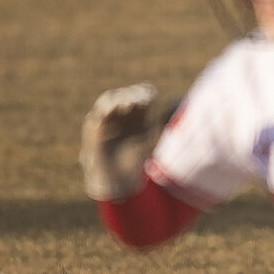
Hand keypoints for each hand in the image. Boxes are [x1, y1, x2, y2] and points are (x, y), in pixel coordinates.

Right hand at [80, 83, 172, 201]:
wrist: (118, 180)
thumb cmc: (138, 159)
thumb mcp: (154, 139)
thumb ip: (166, 121)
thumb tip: (179, 101)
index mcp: (140, 112)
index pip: (144, 93)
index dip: (147, 94)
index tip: (150, 100)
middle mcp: (123, 111)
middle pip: (128, 94)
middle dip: (134, 95)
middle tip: (142, 101)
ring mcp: (108, 117)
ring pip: (111, 98)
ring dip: (120, 99)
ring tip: (129, 104)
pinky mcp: (94, 125)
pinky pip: (97, 113)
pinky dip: (105, 108)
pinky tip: (114, 109)